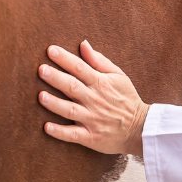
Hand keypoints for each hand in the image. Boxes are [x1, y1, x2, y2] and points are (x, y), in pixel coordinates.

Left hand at [38, 41, 149, 155]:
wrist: (140, 128)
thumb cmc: (126, 99)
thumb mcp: (118, 76)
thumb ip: (99, 61)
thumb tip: (83, 44)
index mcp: (100, 83)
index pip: (80, 68)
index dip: (65, 58)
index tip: (50, 50)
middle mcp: (94, 100)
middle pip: (72, 87)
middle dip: (56, 78)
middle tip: (41, 70)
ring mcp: (92, 119)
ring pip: (71, 110)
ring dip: (55, 104)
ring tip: (41, 96)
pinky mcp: (90, 137)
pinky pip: (73, 134)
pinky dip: (60, 132)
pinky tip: (47, 127)